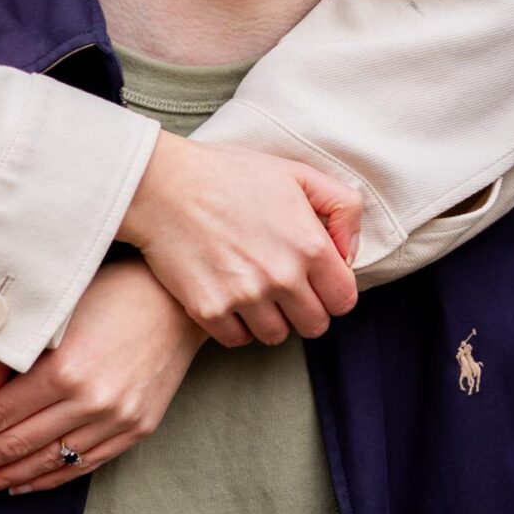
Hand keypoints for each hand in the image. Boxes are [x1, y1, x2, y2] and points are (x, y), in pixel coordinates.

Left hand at [0, 258, 204, 499]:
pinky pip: (83, 465)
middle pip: (17, 446)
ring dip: (3, 480)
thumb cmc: (109, 291)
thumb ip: (4, 360)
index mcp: (64, 369)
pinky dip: (47, 478)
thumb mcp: (51, 312)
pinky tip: (19, 484)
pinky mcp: (137, 430)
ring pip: (48, 462)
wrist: (178, 299)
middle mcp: (91, 402)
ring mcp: (117, 420)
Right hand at [118, 133, 360, 347]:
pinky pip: (238, 340)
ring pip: (277, 336)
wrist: (163, 185)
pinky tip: (229, 297)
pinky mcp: (210, 311)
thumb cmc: (229, 174)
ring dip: (271, 319)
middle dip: (304, 309)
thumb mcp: (296, 173)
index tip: (315, 281)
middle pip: (314, 325)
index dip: (332, 292)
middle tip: (284, 287)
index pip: (343, 300)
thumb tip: (350, 253)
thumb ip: (342, 207)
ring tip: (255, 290)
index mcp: (309, 246)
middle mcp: (282, 277)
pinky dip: (236, 325)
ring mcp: (245, 297)